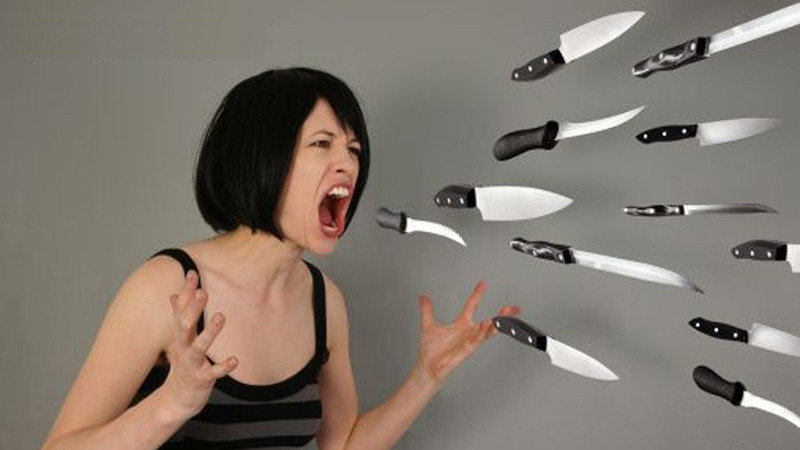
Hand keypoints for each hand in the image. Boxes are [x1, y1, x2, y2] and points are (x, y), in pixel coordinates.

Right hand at [161, 270, 237, 416]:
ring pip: (198, 347)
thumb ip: (180, 316)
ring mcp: (191, 364)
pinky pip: (213, 372)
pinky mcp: (201, 379)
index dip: (186, 292)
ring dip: (209, 332)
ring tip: (221, 317)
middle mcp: (183, 347)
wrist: (177, 398)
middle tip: (203, 291)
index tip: (193, 273)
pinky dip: (223, 366)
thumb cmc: (183, 363)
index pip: (181, 310)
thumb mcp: (180, 339)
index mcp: (181, 335)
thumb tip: (175, 294)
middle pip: (185, 325)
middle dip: (194, 308)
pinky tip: (235, 360)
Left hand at [414, 280, 520, 384]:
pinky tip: (486, 322)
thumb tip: (423, 297)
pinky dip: (482, 331)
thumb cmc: (432, 350)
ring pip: (488, 330)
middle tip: (513, 307)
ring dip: (497, 322)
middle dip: (503, 314)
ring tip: (503, 313)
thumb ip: (427, 310)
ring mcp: (469, 341)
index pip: (472, 306)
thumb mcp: (429, 325)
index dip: (477, 294)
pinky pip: (477, 339)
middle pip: (490, 321)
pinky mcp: (467, 349)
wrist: (428, 366)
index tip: (483, 284)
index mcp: (461, 325)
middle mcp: (468, 332)